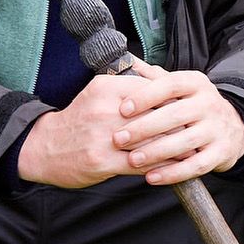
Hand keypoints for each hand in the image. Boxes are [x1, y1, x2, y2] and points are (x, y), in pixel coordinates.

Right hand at [16, 59, 243, 189]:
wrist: (44, 147)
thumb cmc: (77, 119)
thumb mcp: (98, 92)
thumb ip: (127, 84)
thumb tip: (160, 77)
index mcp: (106, 88)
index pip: (150, 90)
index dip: (172, 100)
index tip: (190, 106)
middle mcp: (106, 110)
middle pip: (153, 114)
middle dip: (178, 123)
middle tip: (199, 128)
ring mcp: (104, 137)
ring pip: (150, 140)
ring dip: (174, 146)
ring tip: (193, 148)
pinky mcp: (103, 161)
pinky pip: (140, 163)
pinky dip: (160, 165)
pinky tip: (174, 166)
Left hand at [110, 58, 243, 185]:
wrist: (233, 127)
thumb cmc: (193, 105)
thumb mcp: (180, 87)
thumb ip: (153, 77)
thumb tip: (126, 62)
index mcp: (196, 83)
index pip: (170, 84)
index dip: (146, 96)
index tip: (122, 108)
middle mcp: (209, 103)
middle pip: (176, 115)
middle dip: (144, 128)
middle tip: (118, 138)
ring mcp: (217, 129)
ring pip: (185, 142)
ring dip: (156, 152)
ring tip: (132, 159)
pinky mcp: (221, 152)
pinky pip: (196, 166)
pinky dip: (173, 173)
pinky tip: (151, 177)